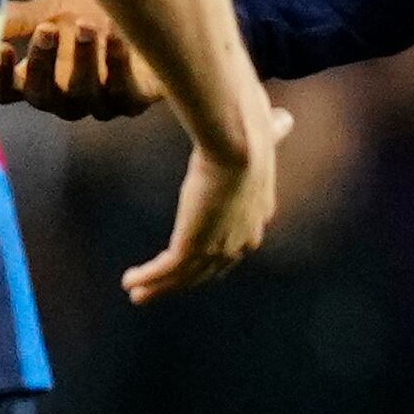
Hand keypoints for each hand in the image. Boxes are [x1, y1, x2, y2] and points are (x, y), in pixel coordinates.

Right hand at [0, 0, 156, 119]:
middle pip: (41, 95)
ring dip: (82, 59)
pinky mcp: (133, 101)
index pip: (7, 91)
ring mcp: (98, 104)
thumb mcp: (51, 9)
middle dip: (41, 63)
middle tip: (46, 29)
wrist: (148, 12)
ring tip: (86, 25)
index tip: (0, 47)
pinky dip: (117, 63)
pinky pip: (122, 92)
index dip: (0, 76)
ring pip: (82, 94)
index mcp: (37, 79)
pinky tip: (117, 35)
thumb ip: (20, 18)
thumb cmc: (92, 13)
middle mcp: (64, 99)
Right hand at [122, 110, 285, 302]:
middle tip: (160, 288)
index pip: (234, 248)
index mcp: (257, 218)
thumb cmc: (251, 133)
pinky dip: (148, 279)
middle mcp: (241, 240)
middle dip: (181, 282)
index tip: (191, 262)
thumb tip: (283, 118)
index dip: (211, 258)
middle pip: (207, 272)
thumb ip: (272, 132)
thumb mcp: (264, 138)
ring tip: (138, 294)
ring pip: (184, 277)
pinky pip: (166, 271)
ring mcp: (218, 247)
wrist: (239, 145)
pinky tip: (130, 281)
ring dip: (159, 288)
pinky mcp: (193, 246)